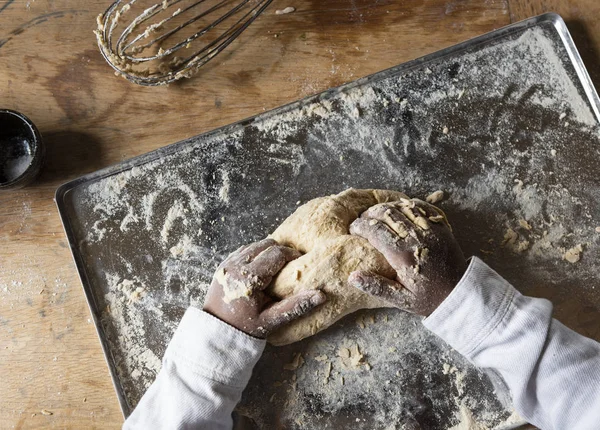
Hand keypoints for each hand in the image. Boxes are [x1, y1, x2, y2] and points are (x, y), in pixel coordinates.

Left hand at [203, 238, 325, 337]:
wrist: (216, 333)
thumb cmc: (245, 328)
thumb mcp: (272, 320)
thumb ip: (296, 306)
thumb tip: (321, 295)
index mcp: (249, 279)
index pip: (277, 254)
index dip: (292, 254)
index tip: (300, 261)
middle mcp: (236, 267)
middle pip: (266, 245)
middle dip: (281, 250)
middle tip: (291, 263)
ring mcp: (227, 264)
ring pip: (254, 245)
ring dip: (268, 251)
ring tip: (278, 265)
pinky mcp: (223, 266)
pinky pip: (243, 251)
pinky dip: (255, 254)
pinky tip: (262, 267)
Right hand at [347, 198, 466, 316]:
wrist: (462, 293)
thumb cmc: (430, 298)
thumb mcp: (401, 299)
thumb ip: (376, 287)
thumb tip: (352, 277)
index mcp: (403, 255)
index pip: (375, 230)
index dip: (360, 226)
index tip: (353, 229)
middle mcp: (416, 237)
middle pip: (387, 213)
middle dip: (370, 214)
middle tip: (363, 220)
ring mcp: (430, 229)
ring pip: (403, 206)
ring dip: (387, 207)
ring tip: (377, 214)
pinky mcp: (441, 226)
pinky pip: (422, 207)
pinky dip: (408, 204)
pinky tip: (400, 210)